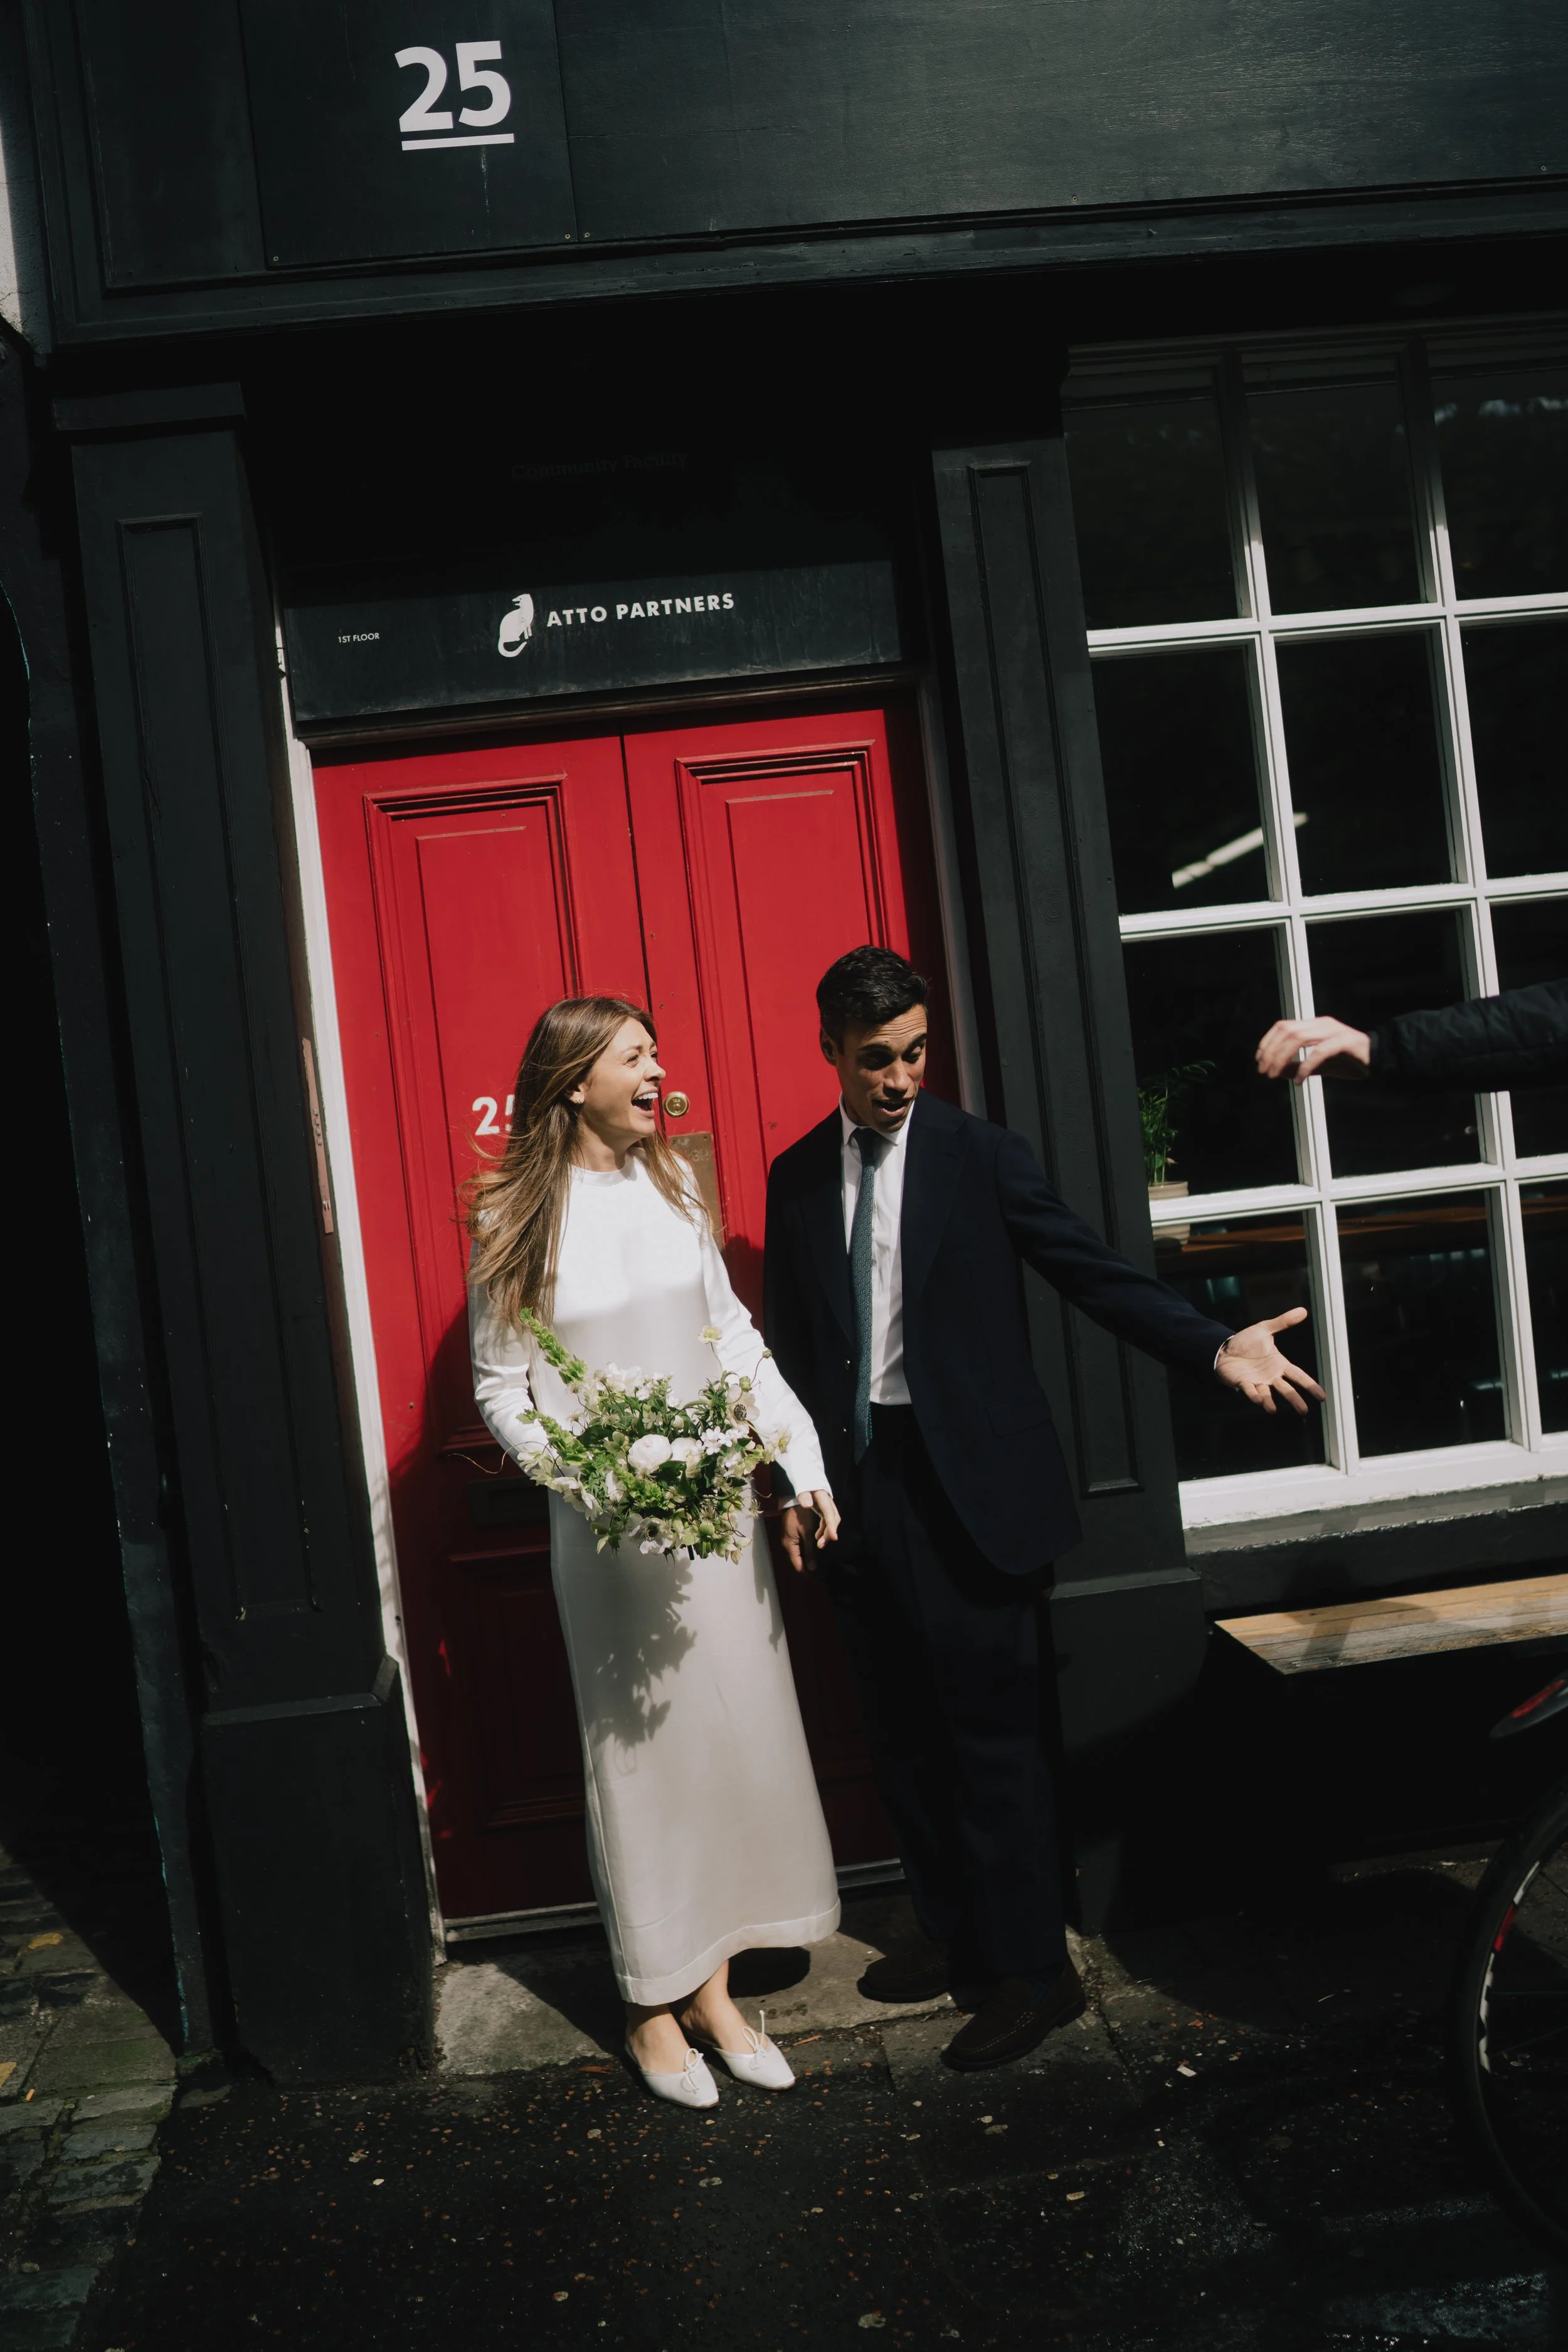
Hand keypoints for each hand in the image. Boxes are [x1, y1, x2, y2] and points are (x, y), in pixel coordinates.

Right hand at [779, 1490, 838, 1572]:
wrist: (793, 1501)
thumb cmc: (801, 1516)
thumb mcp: (807, 1533)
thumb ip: (809, 1551)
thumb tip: (813, 1568)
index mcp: (789, 1546)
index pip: (798, 1566)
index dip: (809, 1574)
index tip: (820, 1579)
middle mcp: (788, 1546)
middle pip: (798, 1563)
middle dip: (810, 1570)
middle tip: (823, 1575)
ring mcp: (789, 1541)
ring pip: (799, 1557)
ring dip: (809, 1563)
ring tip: (821, 1568)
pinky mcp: (793, 1537)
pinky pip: (800, 1550)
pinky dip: (807, 1555)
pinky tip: (815, 1556)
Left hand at [1215, 1310, 1325, 1415]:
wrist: (1225, 1348)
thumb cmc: (1246, 1341)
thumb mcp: (1265, 1328)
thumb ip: (1283, 1322)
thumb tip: (1303, 1310)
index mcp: (1279, 1364)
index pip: (1299, 1376)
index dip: (1310, 1385)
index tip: (1322, 1397)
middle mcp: (1271, 1376)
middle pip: (1286, 1389)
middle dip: (1295, 1399)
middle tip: (1303, 1410)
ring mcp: (1257, 1381)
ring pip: (1267, 1393)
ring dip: (1269, 1402)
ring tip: (1272, 1410)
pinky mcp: (1243, 1383)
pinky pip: (1250, 1390)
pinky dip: (1254, 1395)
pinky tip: (1258, 1400)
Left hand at [1255, 1015, 1370, 1083]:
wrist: (1379, 1059)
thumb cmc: (1350, 1061)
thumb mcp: (1319, 1066)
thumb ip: (1299, 1067)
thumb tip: (1278, 1072)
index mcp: (1315, 1025)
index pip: (1283, 1026)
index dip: (1267, 1041)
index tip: (1259, 1059)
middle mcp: (1322, 1024)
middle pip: (1287, 1031)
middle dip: (1271, 1051)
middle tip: (1264, 1071)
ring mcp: (1334, 1031)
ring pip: (1298, 1038)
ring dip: (1283, 1058)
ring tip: (1275, 1075)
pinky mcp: (1345, 1041)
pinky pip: (1319, 1052)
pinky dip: (1305, 1067)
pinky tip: (1300, 1081)